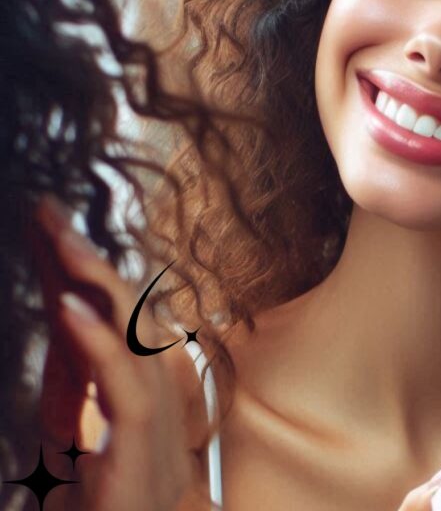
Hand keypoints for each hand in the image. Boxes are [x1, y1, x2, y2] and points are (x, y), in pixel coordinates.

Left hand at [35, 195, 205, 510]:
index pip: (113, 325)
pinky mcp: (139, 461)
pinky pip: (128, 396)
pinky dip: (101, 349)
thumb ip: (75, 386)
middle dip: (90, 265)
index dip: (84, 274)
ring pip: (138, 348)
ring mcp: (152, 435)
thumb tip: (71, 317)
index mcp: (140, 404)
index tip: (53, 228)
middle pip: (132, 324)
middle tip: (50, 214)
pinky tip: (73, 310)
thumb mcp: (72, 442)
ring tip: (62, 241)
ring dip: (98, 288)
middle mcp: (154, 411)